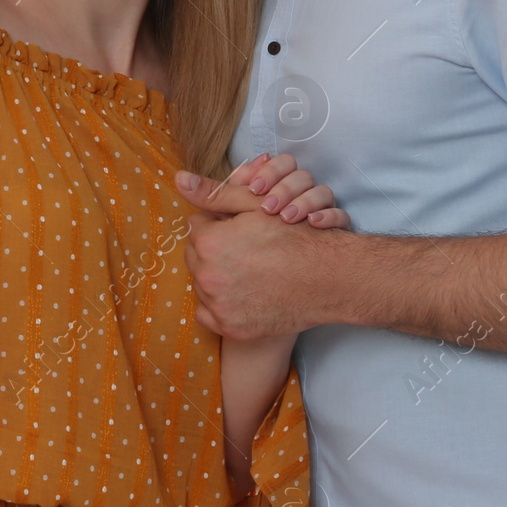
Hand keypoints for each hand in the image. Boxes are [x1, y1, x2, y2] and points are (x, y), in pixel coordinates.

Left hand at [172, 156, 353, 337]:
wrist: (327, 279)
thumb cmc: (294, 237)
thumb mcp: (255, 206)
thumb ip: (215, 193)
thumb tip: (179, 179)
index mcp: (209, 242)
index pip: (197, 226)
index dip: (218, 223)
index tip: (237, 228)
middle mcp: (208, 275)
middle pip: (196, 255)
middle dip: (213, 249)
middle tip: (242, 248)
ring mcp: (218, 305)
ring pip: (203, 283)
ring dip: (216, 275)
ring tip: (245, 269)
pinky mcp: (230, 327)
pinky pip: (208, 313)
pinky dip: (220, 304)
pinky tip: (241, 293)